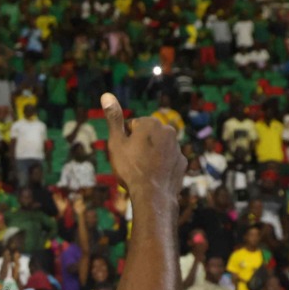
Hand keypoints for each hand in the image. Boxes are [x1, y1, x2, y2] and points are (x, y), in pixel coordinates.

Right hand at [101, 92, 181, 208]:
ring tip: (142, 172)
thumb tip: (106, 94)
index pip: (132, 126)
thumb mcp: (116, 142)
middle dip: (139, 146)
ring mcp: (177, 147)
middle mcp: (168, 131)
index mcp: (150, 123)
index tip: (124, 153)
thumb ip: (114, 118)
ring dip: (150, 156)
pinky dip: (161, 166)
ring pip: (158, 148)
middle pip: (147, 136)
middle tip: (132, 163)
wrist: (152, 195)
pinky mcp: (182, 162)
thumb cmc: (131, 168)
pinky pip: (168, 161)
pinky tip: (154, 178)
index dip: (125, 140)